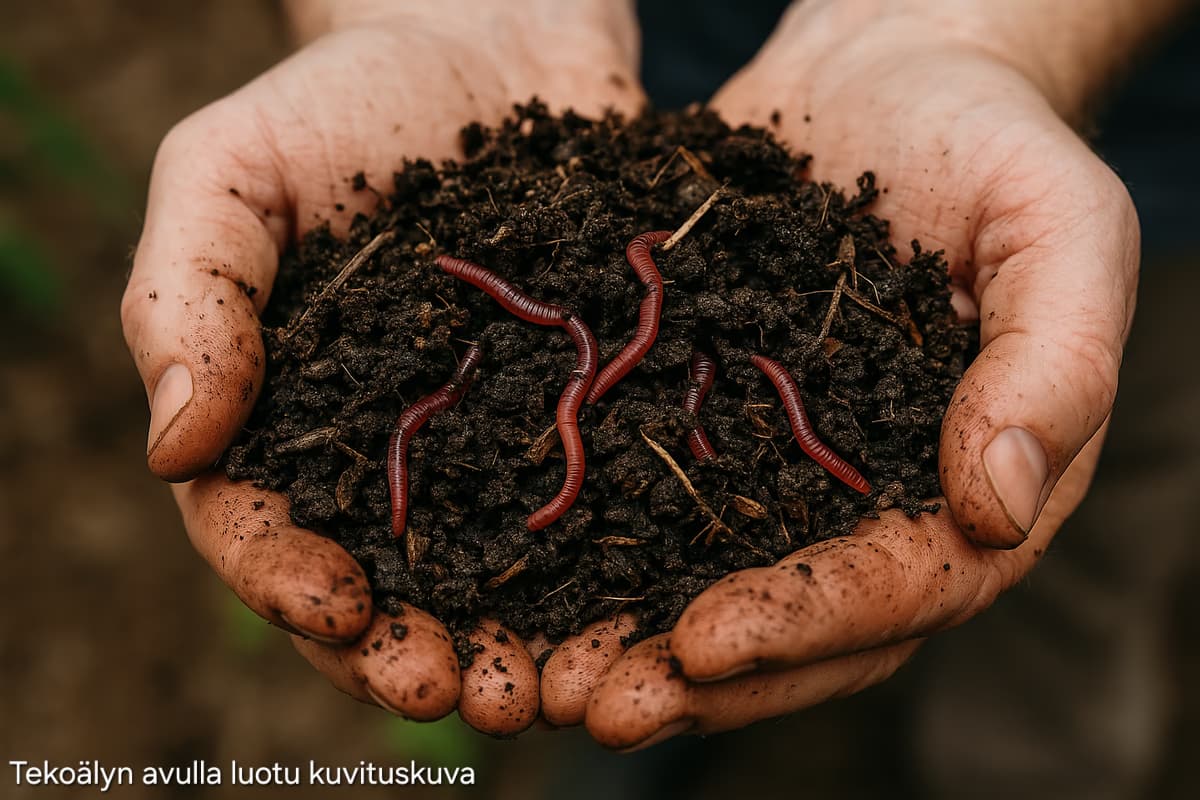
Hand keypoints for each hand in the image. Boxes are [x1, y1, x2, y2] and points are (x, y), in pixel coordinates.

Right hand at [120, 0, 642, 732]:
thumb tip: (175, 448)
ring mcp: (497, 440)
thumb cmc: (345, 100)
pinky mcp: (589, 411)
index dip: (288, 582)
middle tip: (470, 696)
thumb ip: (191, 298)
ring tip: (562, 689)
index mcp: (289, 418)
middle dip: (416, 651)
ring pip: (499, 572)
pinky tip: (650, 609)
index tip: (337, 609)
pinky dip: (616, 569)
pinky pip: (599, 501)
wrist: (492, 37)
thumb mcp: (233, 172)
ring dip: (524, 644)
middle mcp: (394, 452)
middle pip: (390, 583)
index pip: (265, 527)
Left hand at [585, 1, 1139, 748]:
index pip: (901, 588)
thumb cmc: (994, 145)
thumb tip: (1002, 509)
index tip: (703, 643)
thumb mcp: (1059, 230)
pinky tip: (521, 572)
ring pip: (712, 584)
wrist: (888, 79)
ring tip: (542, 678)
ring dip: (629, 642)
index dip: (806, 624)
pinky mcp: (707, 420)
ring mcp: (784, 469)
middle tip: (596, 706)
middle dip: (699, 676)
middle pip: (797, 624)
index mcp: (969, 486)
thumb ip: (1055, 364)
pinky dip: (594, 548)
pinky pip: (652, 499)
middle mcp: (871, 502)